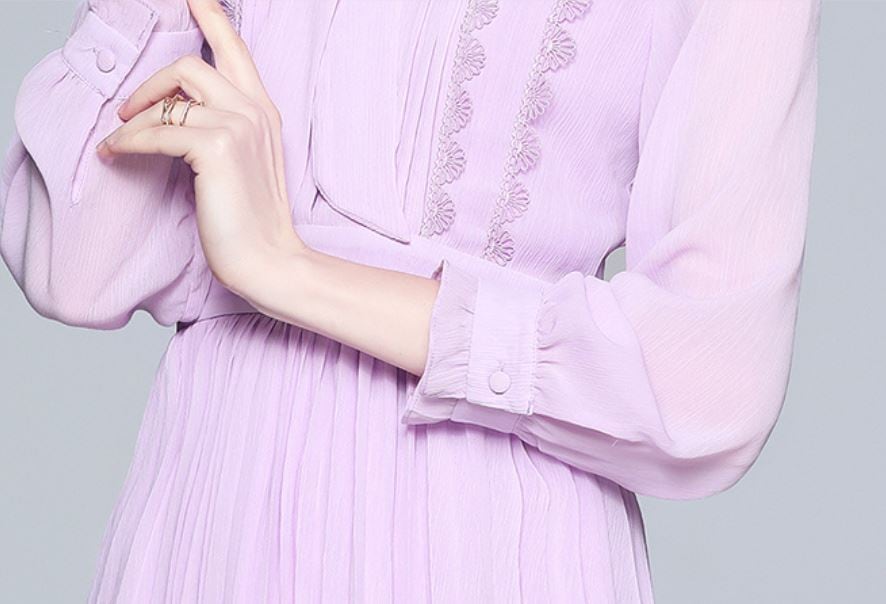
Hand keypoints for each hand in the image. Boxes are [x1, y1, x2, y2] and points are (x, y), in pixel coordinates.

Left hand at [94, 0, 307, 291]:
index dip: (209, 17)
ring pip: (169, 99)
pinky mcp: (216, 149)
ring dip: (135, 117)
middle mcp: (254, 110)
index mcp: (263, 110)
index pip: (234, 48)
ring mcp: (238, 126)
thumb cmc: (255, 219)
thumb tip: (178, 111)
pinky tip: (116, 155)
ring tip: (120, 139)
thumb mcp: (247, 161)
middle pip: (190, 65)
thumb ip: (225, 126)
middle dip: (150, 85)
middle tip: (130, 111)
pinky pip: (155, 133)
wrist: (270, 260)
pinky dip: (127, 143)